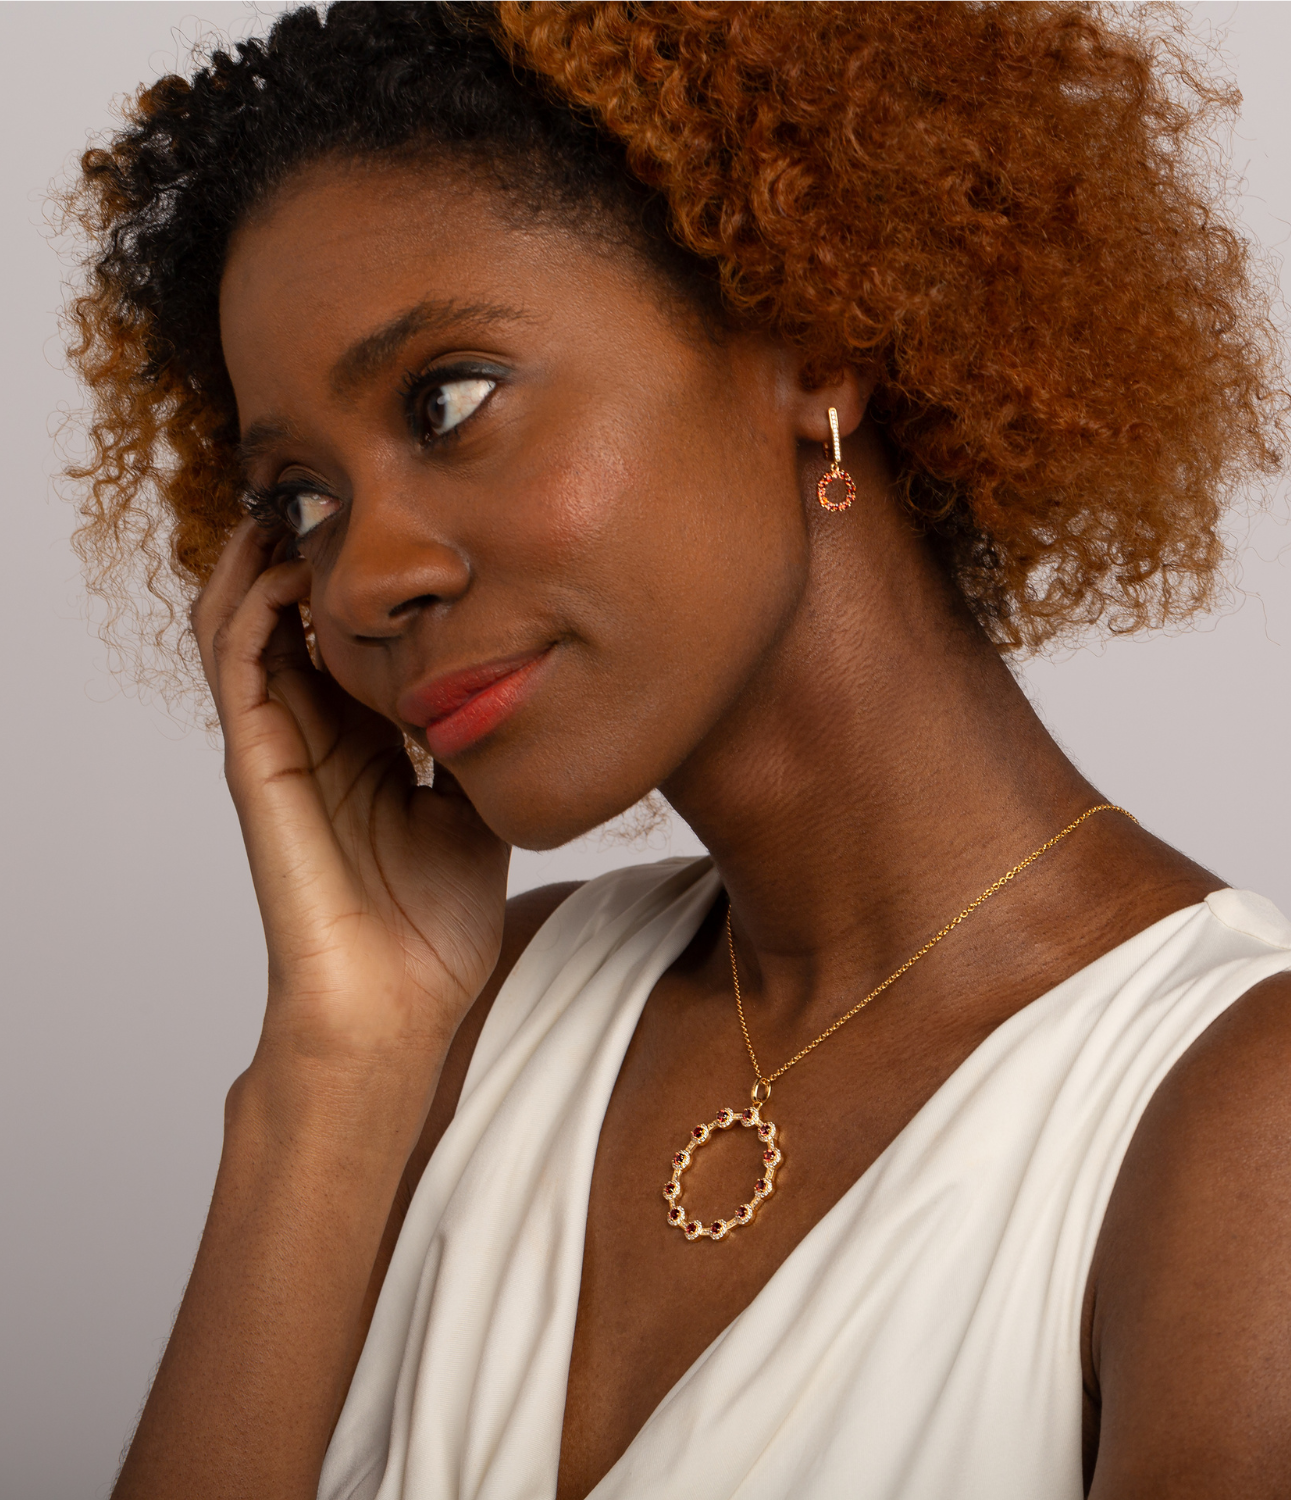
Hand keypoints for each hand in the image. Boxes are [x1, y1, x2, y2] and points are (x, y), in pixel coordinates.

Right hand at [193, 519, 510, 1065]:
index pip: (352, 635)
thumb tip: (530, 689)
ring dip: (266, 558)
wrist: (398, 1001)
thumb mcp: (479, 809)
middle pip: (294, 614)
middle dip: (312, 547)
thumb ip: (484, 748)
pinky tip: (289, 568)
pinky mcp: (257, 764)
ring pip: (247, 622)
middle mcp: (317, 732)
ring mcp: (280, 744)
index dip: (370, 577)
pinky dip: (252, 606)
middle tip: (344, 480)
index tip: (412, 516)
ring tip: (298, 499)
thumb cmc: (434, 920)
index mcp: (367, 741)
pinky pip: (236, 665)